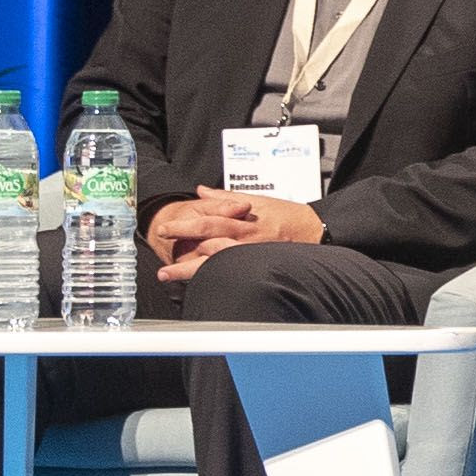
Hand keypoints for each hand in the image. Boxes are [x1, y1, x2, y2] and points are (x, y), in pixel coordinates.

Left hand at [158, 191, 324, 283]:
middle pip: (206, 239)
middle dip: (182, 243)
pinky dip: (211, 277)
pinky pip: (229, 272)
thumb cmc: (288, 215)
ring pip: (214, 260)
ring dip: (189, 269)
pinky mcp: (256, 266)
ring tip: (168, 274)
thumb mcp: (257, 198)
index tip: (165, 228)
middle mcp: (243, 236)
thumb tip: (201, 190)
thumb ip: (226, 196)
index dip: (184, 224)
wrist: (314, 231)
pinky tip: (196, 284)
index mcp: (242, 218)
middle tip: (160, 248)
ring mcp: (249, 253)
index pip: (208, 219)